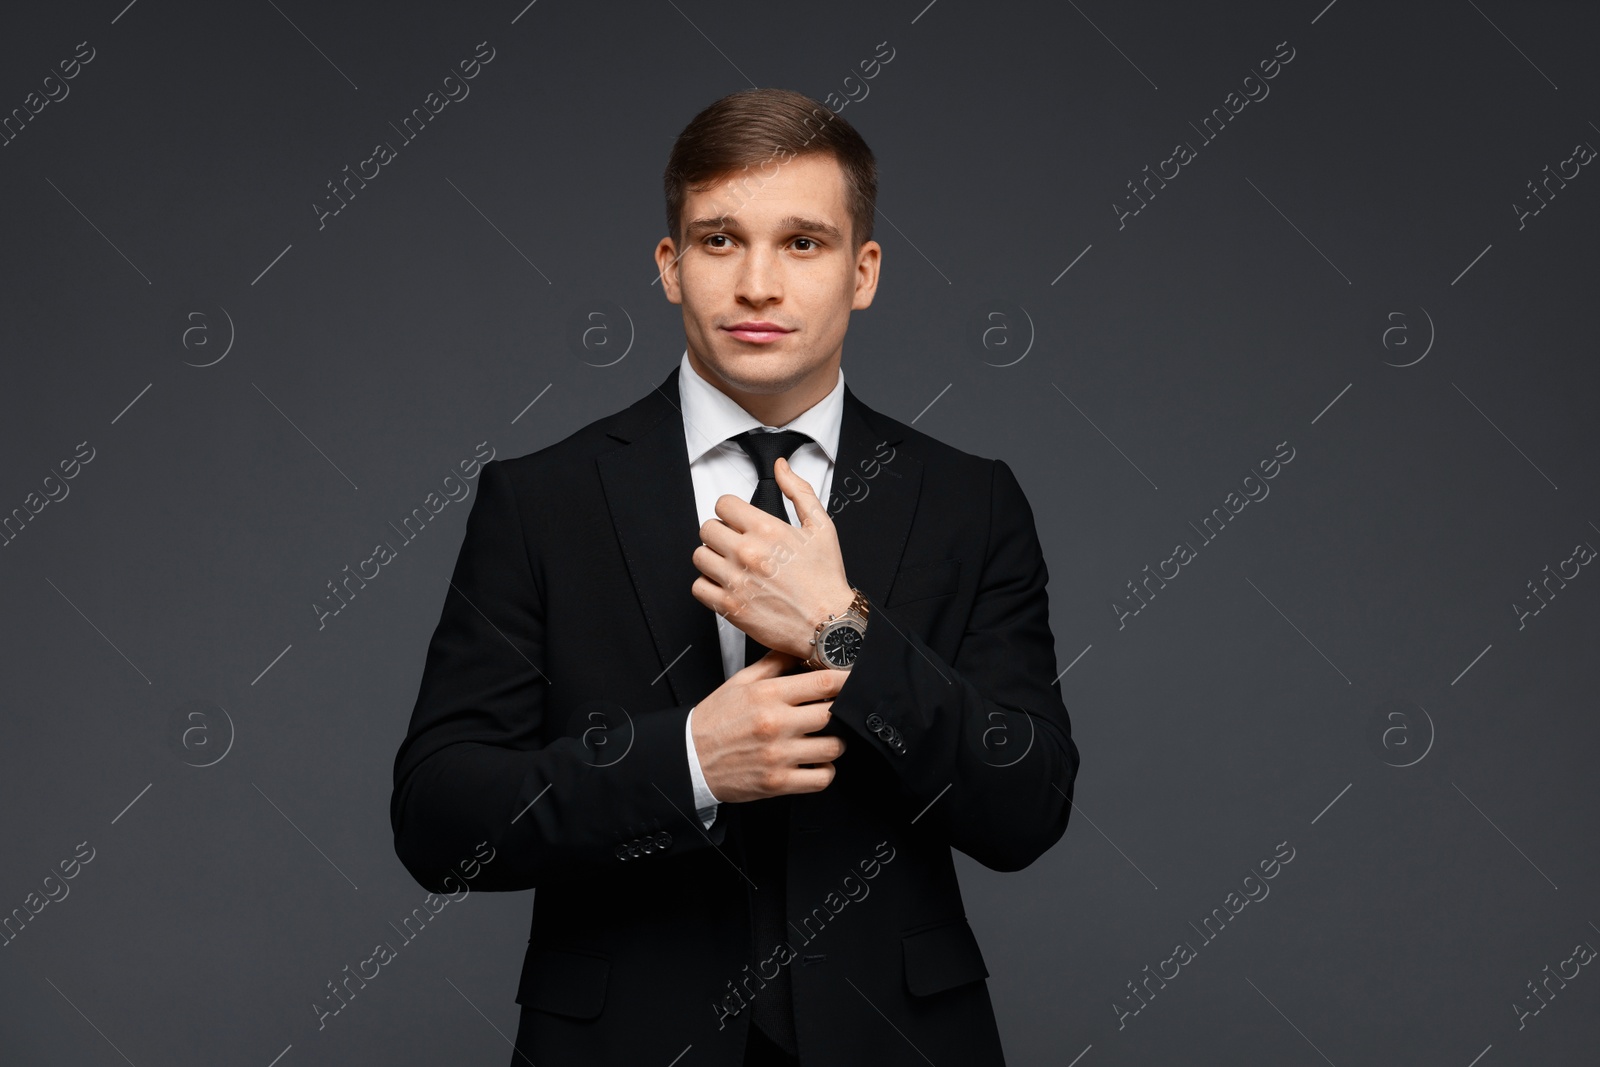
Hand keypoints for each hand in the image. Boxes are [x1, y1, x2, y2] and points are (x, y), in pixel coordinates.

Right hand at [690, 648, 848, 802]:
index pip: (822, 683)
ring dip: (835, 743)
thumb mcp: (740, 682)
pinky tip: (815, 762)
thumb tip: (801, 650)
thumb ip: (773, 664)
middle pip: (833, 714)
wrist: (690, 758)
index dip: (846, 680)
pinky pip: (822, 778)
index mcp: (767, 696)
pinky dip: (825, 771)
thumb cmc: (715, 721)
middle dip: (840, 712)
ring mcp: (778, 755)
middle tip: (836, 711)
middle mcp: (775, 724)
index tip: (853, 680)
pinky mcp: (779, 782)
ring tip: (824, 738)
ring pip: (834, 747)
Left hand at [691, 456, 854, 658]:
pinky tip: (725, 585)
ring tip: (729, 565)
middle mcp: (747, 553)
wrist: (828, 624)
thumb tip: (781, 468)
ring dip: (712, 558)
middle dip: (720, 533)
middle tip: (734, 544)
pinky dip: (708, 586)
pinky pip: (698, 587)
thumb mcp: (821, 527)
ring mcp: (736, 580)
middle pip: (707, 528)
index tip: (737, 521)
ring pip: (699, 556)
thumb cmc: (825, 579)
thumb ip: (799, 491)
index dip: (730, 511)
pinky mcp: (729, 607)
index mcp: (767, 529)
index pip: (723, 504)